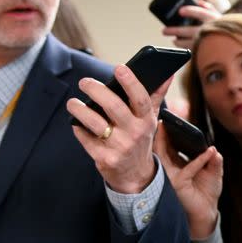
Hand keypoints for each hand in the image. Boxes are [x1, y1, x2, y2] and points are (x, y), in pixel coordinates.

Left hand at [67, 66, 171, 193]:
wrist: (135, 175)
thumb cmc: (141, 138)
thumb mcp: (151, 119)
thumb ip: (157, 96)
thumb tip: (168, 74)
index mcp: (146, 120)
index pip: (141, 98)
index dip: (131, 82)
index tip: (119, 68)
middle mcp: (135, 133)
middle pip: (114, 107)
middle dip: (97, 91)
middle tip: (84, 82)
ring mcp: (119, 147)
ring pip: (96, 124)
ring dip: (81, 110)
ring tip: (73, 102)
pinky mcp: (104, 159)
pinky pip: (87, 140)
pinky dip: (79, 129)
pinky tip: (75, 123)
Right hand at [154, 126, 222, 238]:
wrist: (206, 213)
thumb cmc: (206, 192)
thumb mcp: (213, 172)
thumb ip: (214, 160)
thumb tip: (213, 149)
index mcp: (176, 163)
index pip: (169, 145)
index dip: (168, 132)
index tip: (169, 119)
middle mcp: (170, 169)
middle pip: (162, 148)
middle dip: (162, 133)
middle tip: (165, 118)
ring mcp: (172, 176)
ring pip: (166, 155)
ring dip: (169, 140)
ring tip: (173, 126)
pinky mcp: (178, 184)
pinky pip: (188, 169)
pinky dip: (200, 160)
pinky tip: (210, 152)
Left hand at [161, 0, 220, 48]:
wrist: (235, 46)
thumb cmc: (226, 29)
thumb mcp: (221, 17)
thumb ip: (210, 8)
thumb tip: (199, 2)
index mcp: (214, 20)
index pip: (200, 13)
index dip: (189, 11)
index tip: (180, 11)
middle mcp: (210, 32)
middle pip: (188, 31)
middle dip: (174, 30)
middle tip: (164, 30)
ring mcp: (207, 43)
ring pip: (188, 43)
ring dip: (178, 41)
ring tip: (174, 40)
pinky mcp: (206, 52)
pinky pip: (191, 50)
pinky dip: (184, 47)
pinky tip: (179, 44)